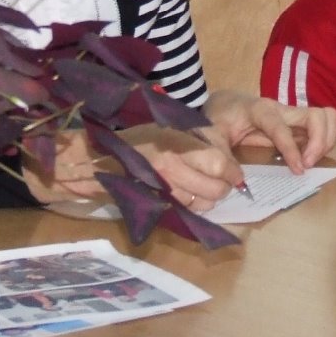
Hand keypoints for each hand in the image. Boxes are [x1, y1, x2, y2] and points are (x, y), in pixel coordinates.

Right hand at [24, 127, 243, 212]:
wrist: (99, 158)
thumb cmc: (138, 138)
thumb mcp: (168, 128)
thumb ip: (195, 139)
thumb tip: (225, 156)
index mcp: (175, 142)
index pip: (217, 161)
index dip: (232, 171)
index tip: (236, 174)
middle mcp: (170, 165)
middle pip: (214, 187)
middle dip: (224, 188)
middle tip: (226, 184)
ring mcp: (162, 185)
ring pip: (202, 202)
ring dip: (211, 200)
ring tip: (210, 191)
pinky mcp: (155, 199)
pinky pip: (185, 208)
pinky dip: (194, 206)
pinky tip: (191, 197)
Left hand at [203, 90, 335, 173]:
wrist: (222, 103)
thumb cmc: (217, 117)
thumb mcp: (211, 135)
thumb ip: (221, 156)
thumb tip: (238, 180)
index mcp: (260, 110)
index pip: (282, 128)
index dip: (292, 149)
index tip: (298, 170)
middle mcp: (281, 109)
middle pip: (317, 115)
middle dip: (320, 142)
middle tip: (307, 165)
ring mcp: (292, 115)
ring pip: (326, 118)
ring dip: (326, 141)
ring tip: (311, 162)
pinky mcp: (296, 124)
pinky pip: (321, 127)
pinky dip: (324, 142)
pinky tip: (310, 158)